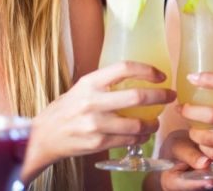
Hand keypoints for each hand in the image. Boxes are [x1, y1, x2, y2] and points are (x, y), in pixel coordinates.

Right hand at [26, 61, 175, 170]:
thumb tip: (137, 77)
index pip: (125, 68)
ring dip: (152, 123)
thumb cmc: (65, 110)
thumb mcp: (81, 88)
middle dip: (160, 96)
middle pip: (137, 96)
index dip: (148, 70)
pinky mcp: (96, 143)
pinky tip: (142, 135)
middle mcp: (92, 101)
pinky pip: (127, 140)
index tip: (161, 75)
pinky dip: (140, 138)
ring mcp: (95, 124)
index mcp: (90, 82)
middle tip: (170, 96)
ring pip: (136, 123)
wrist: (42, 137)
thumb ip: (105, 84)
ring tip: (156, 122)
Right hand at [154, 130, 212, 190]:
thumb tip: (204, 162)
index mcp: (173, 180)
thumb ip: (188, 154)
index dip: (198, 184)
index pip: (185, 184)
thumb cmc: (175, 147)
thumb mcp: (177, 146)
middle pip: (203, 187)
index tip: (210, 181)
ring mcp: (201, 184)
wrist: (181, 147)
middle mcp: (189, 186)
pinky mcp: (212, 180)